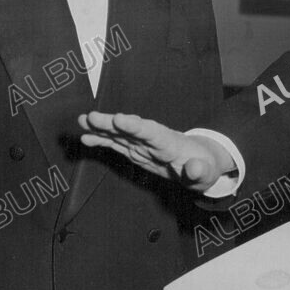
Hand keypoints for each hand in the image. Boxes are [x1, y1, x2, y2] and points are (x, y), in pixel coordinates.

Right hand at [78, 112, 233, 191]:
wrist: (201, 161)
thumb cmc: (204, 166)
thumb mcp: (206, 173)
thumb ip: (199, 171)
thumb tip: (194, 169)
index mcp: (170, 142)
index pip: (152, 133)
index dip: (136, 126)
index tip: (119, 119)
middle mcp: (153, 139)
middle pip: (131, 129)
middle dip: (112, 123)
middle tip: (92, 116)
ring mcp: (143, 144)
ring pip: (120, 134)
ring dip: (101, 128)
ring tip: (82, 121)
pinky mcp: (136, 150)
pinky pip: (117, 144)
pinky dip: (102, 140)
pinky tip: (85, 137)